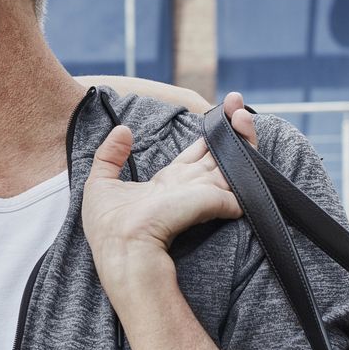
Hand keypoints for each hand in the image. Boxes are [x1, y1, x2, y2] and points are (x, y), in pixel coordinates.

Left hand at [80, 93, 257, 277]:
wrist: (120, 248)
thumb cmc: (109, 228)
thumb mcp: (101, 184)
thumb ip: (110, 155)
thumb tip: (122, 130)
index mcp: (170, 183)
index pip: (198, 154)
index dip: (210, 135)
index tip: (220, 113)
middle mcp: (191, 186)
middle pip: (222, 155)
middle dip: (233, 129)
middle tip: (236, 101)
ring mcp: (202, 192)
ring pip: (235, 162)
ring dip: (243, 135)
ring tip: (242, 110)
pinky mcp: (210, 200)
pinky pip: (239, 181)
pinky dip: (247, 154)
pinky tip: (244, 127)